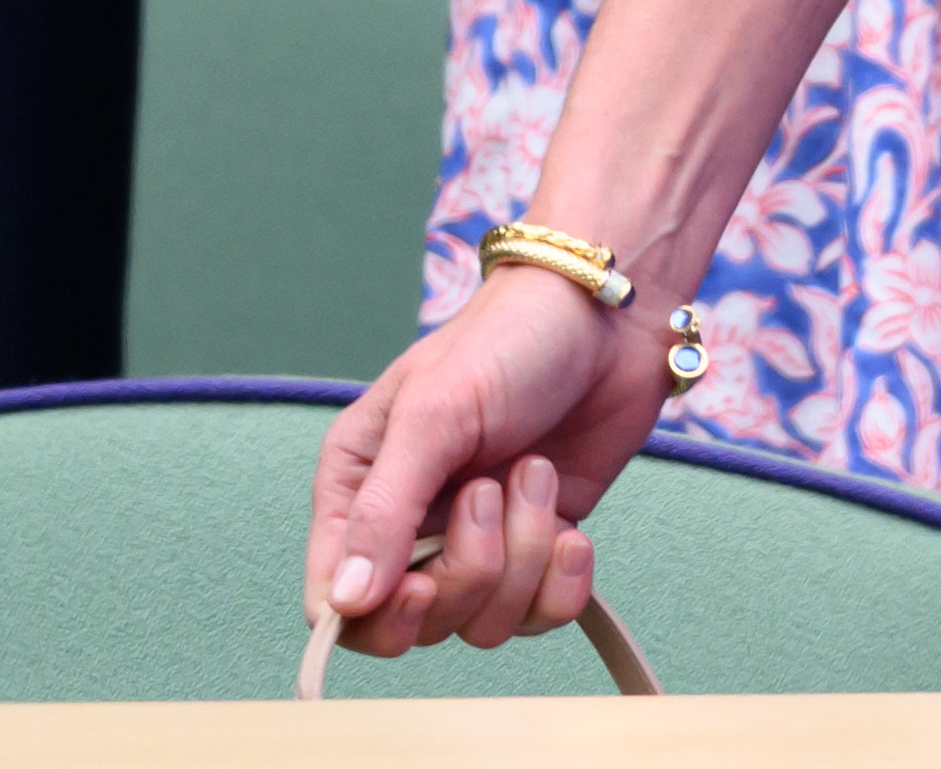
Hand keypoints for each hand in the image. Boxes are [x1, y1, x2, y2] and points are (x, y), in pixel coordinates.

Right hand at [305, 258, 667, 660]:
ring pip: (481, 622)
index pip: (332, 601)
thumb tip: (342, 604)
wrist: (608, 314)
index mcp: (358, 490)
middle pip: (410, 625)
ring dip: (520, 558)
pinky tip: (573, 531)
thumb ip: (385, 511)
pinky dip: (560, 584)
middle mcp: (411, 525)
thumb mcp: (434, 415)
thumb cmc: (506, 342)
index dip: (374, 616)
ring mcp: (479, 539)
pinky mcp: (539, 543)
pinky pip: (540, 614)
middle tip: (487, 495)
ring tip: (534, 471)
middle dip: (462, 576)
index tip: (420, 586)